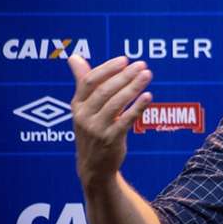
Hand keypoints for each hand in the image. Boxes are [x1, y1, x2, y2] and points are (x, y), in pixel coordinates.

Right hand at [68, 55, 152, 187]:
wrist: (94, 166)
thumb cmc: (92, 130)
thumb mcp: (83, 108)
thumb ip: (83, 82)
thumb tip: (74, 57)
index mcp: (77, 105)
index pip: (89, 81)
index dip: (107, 69)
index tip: (124, 60)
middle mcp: (83, 116)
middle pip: (104, 91)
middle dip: (124, 76)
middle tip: (142, 65)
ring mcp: (96, 129)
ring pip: (116, 104)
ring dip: (133, 87)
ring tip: (147, 75)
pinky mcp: (110, 140)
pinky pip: (126, 120)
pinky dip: (137, 107)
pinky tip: (148, 96)